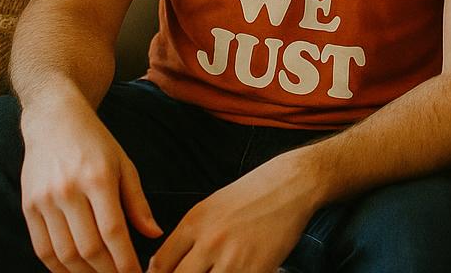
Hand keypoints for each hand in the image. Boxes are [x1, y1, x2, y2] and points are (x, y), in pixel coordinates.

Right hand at [20, 93, 161, 272]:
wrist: (53, 119)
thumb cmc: (95, 142)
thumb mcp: (124, 164)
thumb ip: (138, 202)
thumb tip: (154, 234)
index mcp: (97, 178)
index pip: (113, 232)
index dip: (126, 261)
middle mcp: (68, 190)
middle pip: (88, 248)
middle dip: (107, 272)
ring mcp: (45, 199)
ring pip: (64, 254)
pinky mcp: (28, 206)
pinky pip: (42, 248)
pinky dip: (58, 267)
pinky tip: (74, 271)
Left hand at [148, 149, 319, 272]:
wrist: (290, 186)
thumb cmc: (251, 194)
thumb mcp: (209, 206)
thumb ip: (186, 236)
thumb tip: (161, 264)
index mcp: (194, 223)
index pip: (160, 265)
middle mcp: (209, 241)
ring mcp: (232, 259)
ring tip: (213, 271)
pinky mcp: (255, 270)